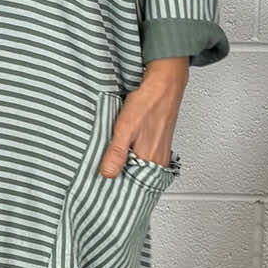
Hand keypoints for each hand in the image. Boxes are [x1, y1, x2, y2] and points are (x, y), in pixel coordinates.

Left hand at [98, 56, 187, 175]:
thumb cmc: (149, 101)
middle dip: (119, 175)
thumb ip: (117, 153)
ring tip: (111, 157)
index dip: (117, 185)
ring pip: (138, 166)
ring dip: (124, 163)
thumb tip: (107, 173)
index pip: (133, 185)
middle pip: (135, 177)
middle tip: (104, 169)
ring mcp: (159, 151)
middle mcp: (158, 159)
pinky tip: (123, 146)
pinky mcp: (157, 142)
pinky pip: (142, 156)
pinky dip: (131, 154)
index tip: (102, 183)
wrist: (164, 82)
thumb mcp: (126, 127)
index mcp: (151, 160)